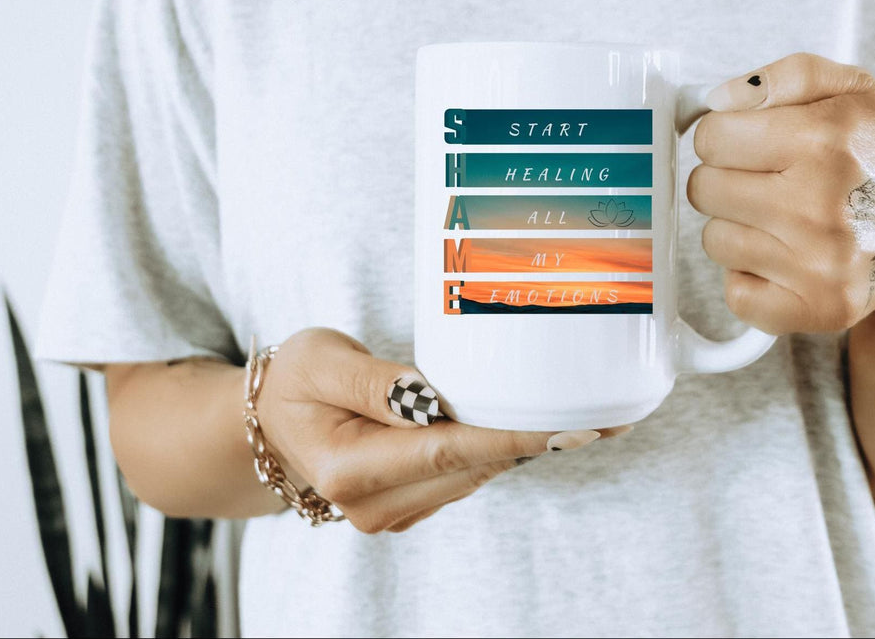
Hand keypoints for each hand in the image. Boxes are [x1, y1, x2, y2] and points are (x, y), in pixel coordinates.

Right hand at [254, 327, 625, 532]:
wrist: (265, 421)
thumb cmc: (295, 380)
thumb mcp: (322, 360)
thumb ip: (377, 380)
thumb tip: (433, 398)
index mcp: (349, 470)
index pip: (449, 452)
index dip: (515, 439)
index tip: (572, 429)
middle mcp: (373, 505)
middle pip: (474, 467)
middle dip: (539, 440)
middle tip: (609, 411)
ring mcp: (391, 513)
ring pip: (477, 475)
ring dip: (528, 446)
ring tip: (591, 414)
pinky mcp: (408, 506)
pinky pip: (467, 475)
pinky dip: (502, 451)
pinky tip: (538, 426)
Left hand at [688, 53, 874, 334]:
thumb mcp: (853, 89)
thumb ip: (786, 76)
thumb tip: (718, 100)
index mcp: (825, 139)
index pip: (711, 136)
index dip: (725, 135)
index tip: (751, 142)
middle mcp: (821, 205)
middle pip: (704, 188)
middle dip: (727, 179)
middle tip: (769, 181)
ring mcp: (820, 264)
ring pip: (714, 240)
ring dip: (738, 227)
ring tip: (782, 218)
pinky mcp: (818, 309)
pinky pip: (736, 293)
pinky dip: (751, 276)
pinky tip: (786, 257)